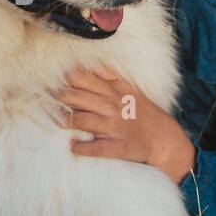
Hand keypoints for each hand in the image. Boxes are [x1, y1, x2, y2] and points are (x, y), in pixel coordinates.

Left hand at [56, 69, 195, 183]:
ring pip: (84, 121)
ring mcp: (116, 127)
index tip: (55, 84)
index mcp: (115, 91)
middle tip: (50, 102)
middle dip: (61, 99)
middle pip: (78, 98)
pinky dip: (83, 148)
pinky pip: (97, 148)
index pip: (84, 80)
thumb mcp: (130, 91)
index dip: (67, 81)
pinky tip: (73, 147)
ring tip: (58, 122)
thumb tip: (95, 67)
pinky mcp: (119, 146)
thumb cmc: (145, 114)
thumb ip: (111, 79)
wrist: (165, 140)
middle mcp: (113, 106)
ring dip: (67, 121)